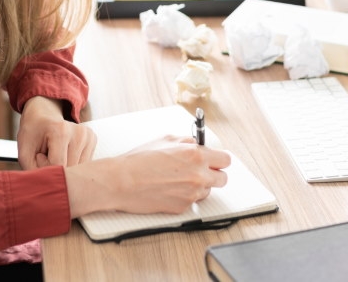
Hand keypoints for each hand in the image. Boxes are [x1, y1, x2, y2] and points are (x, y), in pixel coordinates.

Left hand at [16, 96, 95, 169]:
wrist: (43, 115)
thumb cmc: (32, 134)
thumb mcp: (24, 153)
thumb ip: (35, 172)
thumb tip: (50, 190)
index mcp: (61, 131)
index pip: (58, 166)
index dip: (45, 167)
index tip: (39, 156)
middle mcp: (79, 132)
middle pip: (70, 169)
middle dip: (56, 169)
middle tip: (47, 155)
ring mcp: (88, 136)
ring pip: (79, 170)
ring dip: (65, 168)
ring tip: (56, 154)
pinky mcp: (93, 139)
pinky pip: (84, 165)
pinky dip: (73, 164)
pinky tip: (65, 154)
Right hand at [64, 136, 230, 217]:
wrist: (122, 181)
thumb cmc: (139, 160)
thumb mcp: (165, 140)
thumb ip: (187, 142)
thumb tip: (197, 144)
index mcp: (196, 155)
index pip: (225, 160)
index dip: (219, 160)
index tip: (215, 161)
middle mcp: (198, 175)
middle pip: (223, 179)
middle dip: (214, 174)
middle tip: (201, 171)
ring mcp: (192, 194)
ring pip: (208, 191)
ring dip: (199, 186)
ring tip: (179, 180)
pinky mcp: (183, 207)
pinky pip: (193, 201)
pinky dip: (185, 196)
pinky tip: (170, 189)